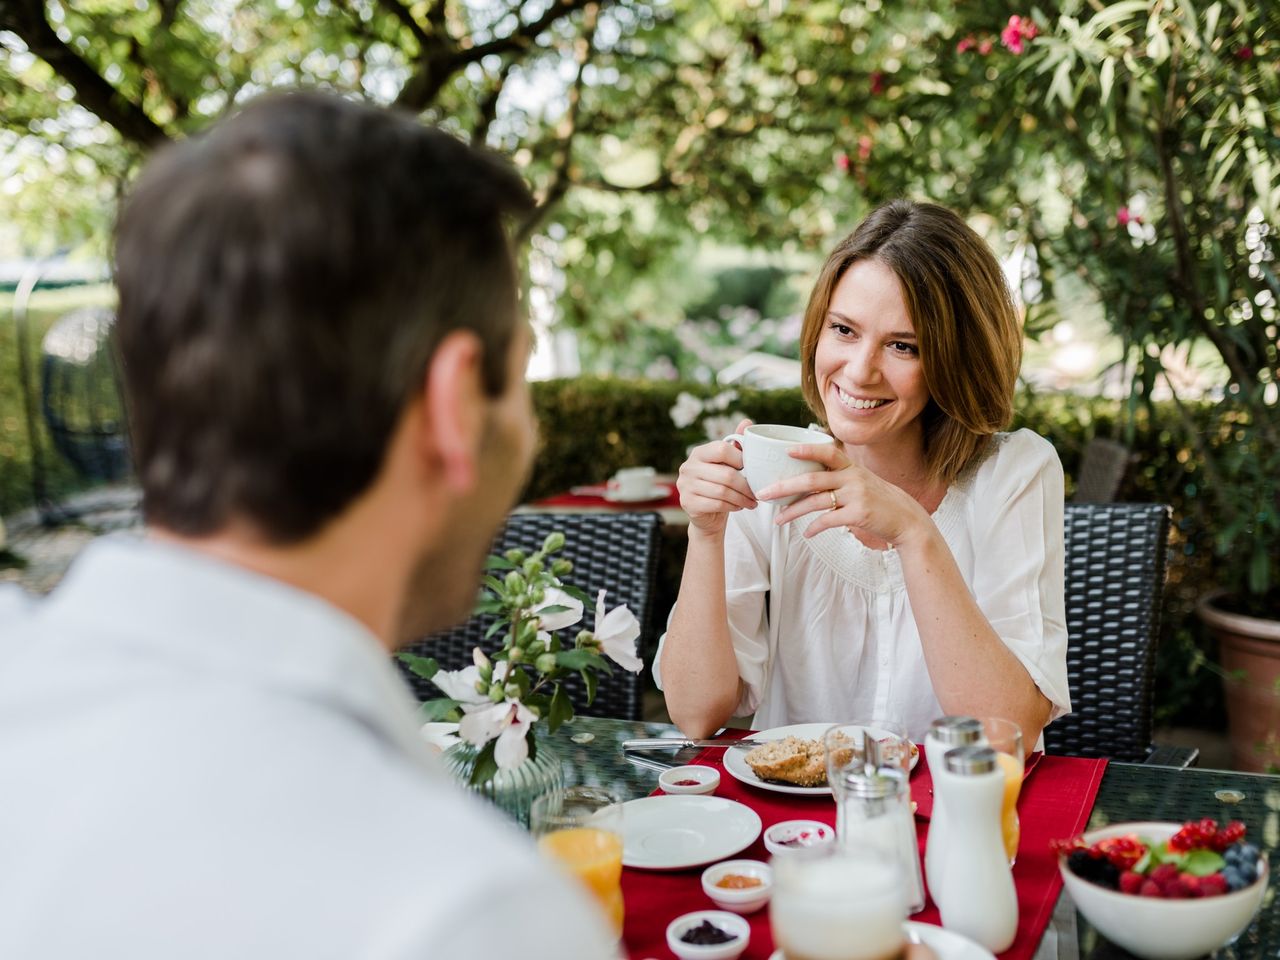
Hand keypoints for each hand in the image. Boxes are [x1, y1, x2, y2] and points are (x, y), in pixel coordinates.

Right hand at [676, 417, 757, 535]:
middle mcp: (688, 467)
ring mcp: (685, 485)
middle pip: (725, 474)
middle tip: (757, 492)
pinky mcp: (687, 502)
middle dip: (746, 486)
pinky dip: (732, 506)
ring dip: (742, 498)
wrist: (706, 513)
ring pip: (722, 492)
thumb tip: (747, 422)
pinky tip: (739, 506)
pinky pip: (716, 504)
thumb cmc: (719, 484)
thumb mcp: (728, 464)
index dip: (740, 459)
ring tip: (752, 501)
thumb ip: (736, 444)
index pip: (722, 449)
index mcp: (699, 452)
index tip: (752, 470)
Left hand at [756, 443, 929, 546]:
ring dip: (793, 512)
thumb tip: (807, 478)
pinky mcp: (859, 515)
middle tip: (763, 493)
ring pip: (816, 502)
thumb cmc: (879, 501)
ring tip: (778, 520)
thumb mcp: (862, 481)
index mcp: (851, 467)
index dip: (806, 450)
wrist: (906, 520)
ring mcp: (856, 496)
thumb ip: (839, 477)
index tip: (785, 451)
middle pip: (811, 480)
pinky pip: (829, 520)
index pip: (827, 452)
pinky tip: (807, 534)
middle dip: (784, 487)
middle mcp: (853, 478)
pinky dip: (815, 528)